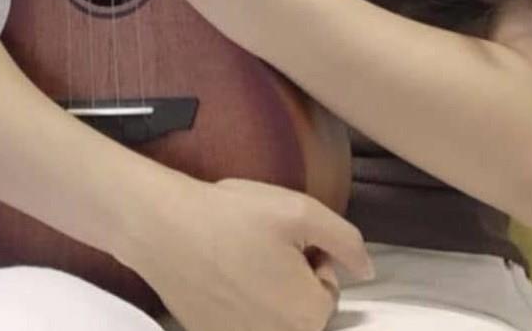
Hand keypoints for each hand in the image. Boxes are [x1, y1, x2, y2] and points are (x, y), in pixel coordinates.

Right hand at [128, 176, 374, 330]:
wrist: (163, 228)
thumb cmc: (231, 216)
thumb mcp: (299, 210)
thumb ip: (346, 241)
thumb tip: (368, 270)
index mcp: (308, 314)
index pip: (328, 290)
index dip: (310, 256)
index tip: (282, 236)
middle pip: (301, 310)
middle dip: (289, 279)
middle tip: (259, 245)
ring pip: (271, 319)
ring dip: (264, 293)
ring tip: (238, 258)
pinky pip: (241, 323)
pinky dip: (236, 304)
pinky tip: (219, 275)